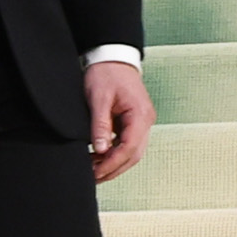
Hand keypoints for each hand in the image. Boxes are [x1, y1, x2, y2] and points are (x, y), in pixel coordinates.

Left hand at [88, 55, 155, 182]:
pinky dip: (113, 154)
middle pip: (134, 155)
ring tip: (91, 171)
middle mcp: (145, 121)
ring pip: (131, 152)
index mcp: (140, 115)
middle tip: (91, 178)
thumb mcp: (98, 99)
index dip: (111, 164)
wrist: (112, 58)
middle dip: (113, 169)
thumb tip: (99, 150)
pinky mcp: (133, 122)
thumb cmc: (105, 75)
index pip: (129, 148)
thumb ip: (100, 125)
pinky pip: (126, 144)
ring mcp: (141, 122)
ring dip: (113, 164)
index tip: (94, 173)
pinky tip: (96, 158)